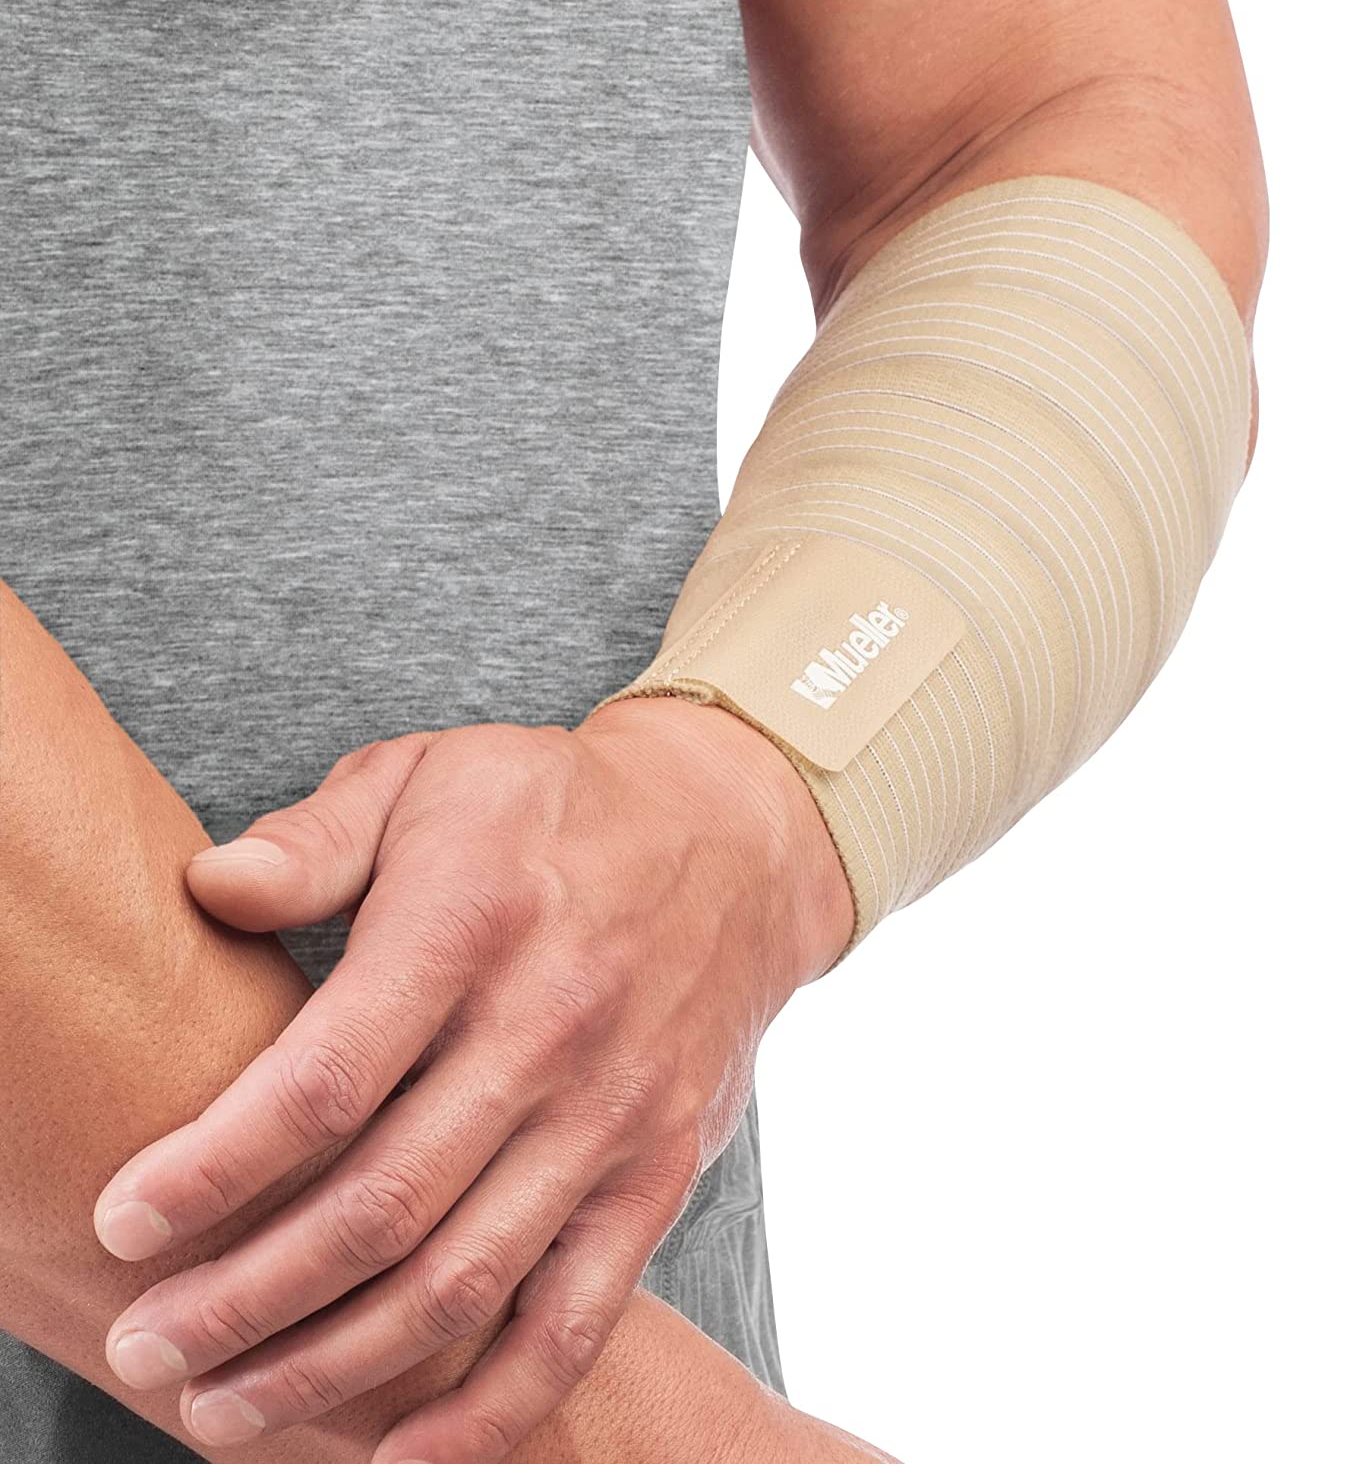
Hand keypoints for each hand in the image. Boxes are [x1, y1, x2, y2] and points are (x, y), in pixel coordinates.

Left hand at [93, 697, 852, 1460]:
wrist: (732, 840)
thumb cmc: (551, 807)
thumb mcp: (427, 776)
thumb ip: (316, 839)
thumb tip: (206, 886)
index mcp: (473, 921)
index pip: (327, 1076)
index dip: (214, 1165)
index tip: (123, 1221)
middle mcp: (548, 1028)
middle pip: (380, 1206)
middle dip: (246, 1298)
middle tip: (147, 1346)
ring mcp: (613, 1111)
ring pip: (464, 1281)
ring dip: (337, 1368)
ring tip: (227, 1410)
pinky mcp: (660, 1169)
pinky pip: (578, 1315)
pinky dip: (494, 1409)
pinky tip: (401, 1456)